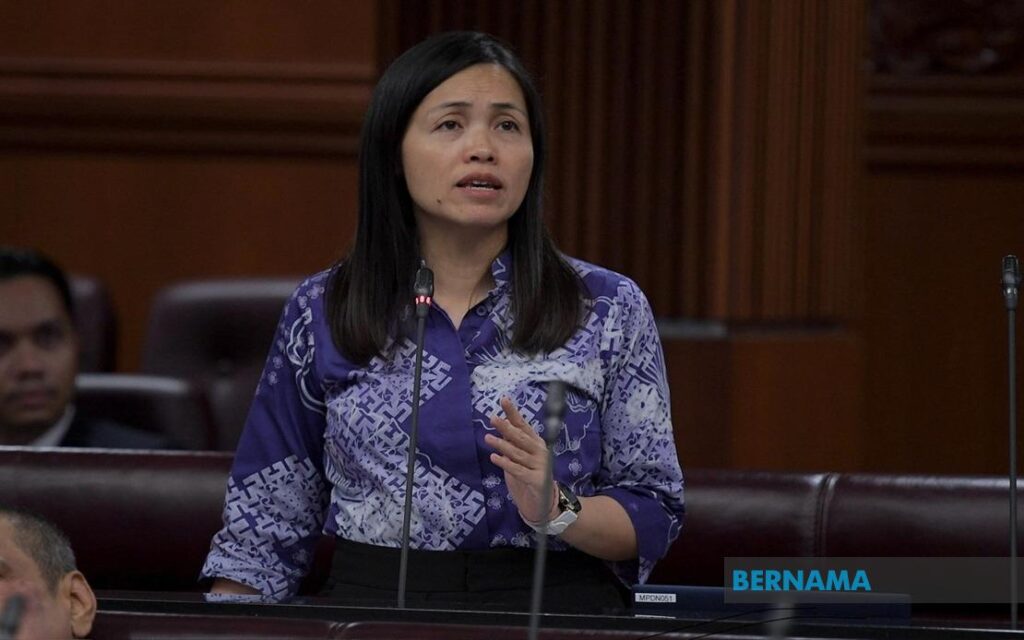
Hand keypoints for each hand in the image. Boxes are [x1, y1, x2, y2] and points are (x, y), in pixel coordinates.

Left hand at [484, 397, 558, 522]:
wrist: (541, 504)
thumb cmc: (528, 476)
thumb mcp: (518, 456)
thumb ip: (511, 441)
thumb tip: (500, 421)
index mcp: (536, 443)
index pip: (523, 425)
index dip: (513, 413)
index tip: (504, 400)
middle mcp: (540, 452)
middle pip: (521, 437)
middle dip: (507, 427)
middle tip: (492, 419)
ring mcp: (541, 466)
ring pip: (518, 453)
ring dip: (502, 445)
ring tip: (487, 438)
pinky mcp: (537, 481)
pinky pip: (519, 470)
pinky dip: (506, 463)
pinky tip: (494, 457)